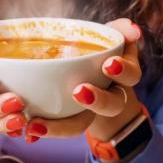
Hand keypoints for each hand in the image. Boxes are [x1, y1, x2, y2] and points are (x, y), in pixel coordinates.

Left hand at [24, 18, 143, 142]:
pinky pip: (60, 130)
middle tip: (79, 91)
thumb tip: (134, 29)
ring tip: (36, 125)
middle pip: (111, 104)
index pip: (130, 74)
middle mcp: (110, 97)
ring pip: (81, 124)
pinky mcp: (71, 121)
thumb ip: (121, 30)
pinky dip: (46, 131)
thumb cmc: (98, 53)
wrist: (89, 80)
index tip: (109, 64)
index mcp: (122, 75)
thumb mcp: (110, 38)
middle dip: (98, 100)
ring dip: (60, 127)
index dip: (122, 70)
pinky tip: (28, 133)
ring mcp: (89, 112)